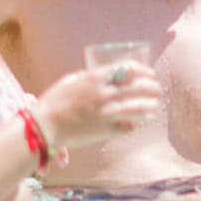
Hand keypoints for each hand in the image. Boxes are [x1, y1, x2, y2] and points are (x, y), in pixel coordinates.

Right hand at [36, 61, 163, 149]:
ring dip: (150, 106)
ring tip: (154, 106)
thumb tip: (98, 75)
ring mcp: (106, 113)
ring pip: (138, 108)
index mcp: (95, 78)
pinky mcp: (105, 130)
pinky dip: (133, 124)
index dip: (144, 71)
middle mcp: (104, 93)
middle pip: (139, 87)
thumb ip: (86, 77)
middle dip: (152, 87)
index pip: (129, 69)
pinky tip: (136, 123)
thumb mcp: (69, 81)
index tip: (150, 74)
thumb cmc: (53, 102)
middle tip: (157, 90)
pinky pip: (127, 126)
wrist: (44, 126)